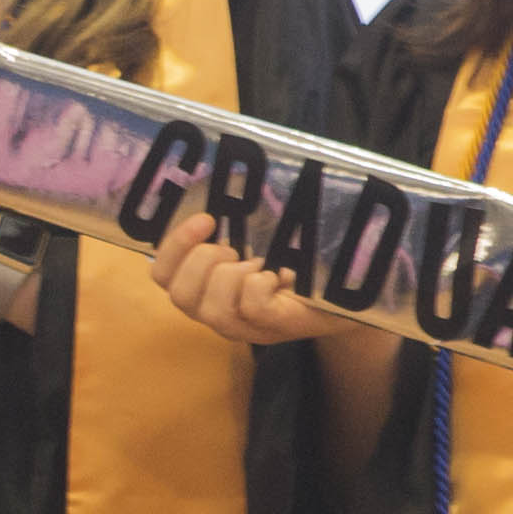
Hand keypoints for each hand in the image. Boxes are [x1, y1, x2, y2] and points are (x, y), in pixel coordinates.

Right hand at [151, 207, 337, 347]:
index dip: (173, 247)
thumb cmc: (298, 265)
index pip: (162, 277)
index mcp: (205, 292)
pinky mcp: (276, 328)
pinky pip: (251, 306)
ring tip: (257, 265)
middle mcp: (218, 317)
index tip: (206, 219)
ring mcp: (247, 328)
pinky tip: (279, 278)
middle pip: (180, 296)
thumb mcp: (259, 242)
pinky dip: (261, 284)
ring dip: (233, 275)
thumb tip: (219, 184)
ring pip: (213, 308)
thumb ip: (233, 227)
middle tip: (234, 249)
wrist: (350, 294)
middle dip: (203, 261)